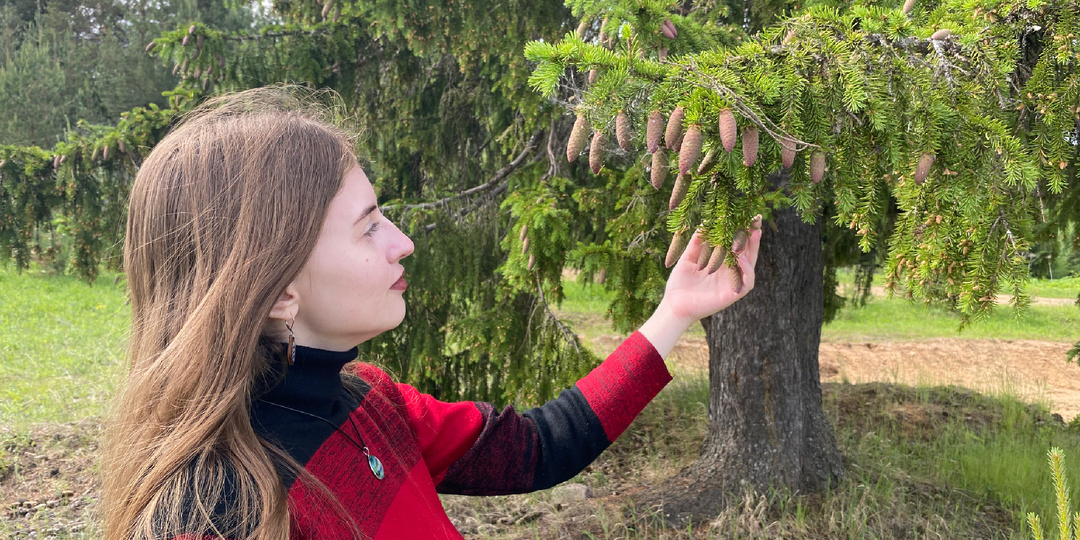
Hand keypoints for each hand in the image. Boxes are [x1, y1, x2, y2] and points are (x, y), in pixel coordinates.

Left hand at [637, 216, 761, 358]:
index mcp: (721, 264)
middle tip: (757, 220)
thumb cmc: (680, 284)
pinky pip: (746, 282)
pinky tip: (740, 257)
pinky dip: (746, 270)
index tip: (747, 216)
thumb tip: (704, 223)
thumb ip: (697, 243)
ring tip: (753, 234)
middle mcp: (730, 273)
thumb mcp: (688, 259)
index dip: (743, 232)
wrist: (673, 305)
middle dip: (754, 236)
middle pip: (747, 252)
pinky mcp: (732, 295)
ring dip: (753, 250)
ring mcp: (732, 284)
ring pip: (750, 266)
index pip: (736, 245)